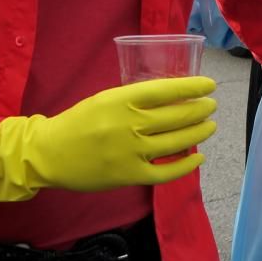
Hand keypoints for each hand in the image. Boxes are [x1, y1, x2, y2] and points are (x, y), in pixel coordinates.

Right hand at [0, 77, 217, 200]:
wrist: (49, 153)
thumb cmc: (79, 122)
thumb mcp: (105, 99)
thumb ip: (135, 99)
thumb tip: (173, 99)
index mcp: (122, 100)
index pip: (166, 90)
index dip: (192, 87)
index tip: (209, 85)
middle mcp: (129, 124)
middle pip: (177, 116)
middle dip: (200, 110)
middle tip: (211, 107)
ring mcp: (131, 151)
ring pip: (176, 141)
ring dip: (198, 132)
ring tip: (209, 126)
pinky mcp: (130, 175)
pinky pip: (166, 172)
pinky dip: (186, 165)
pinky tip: (198, 157)